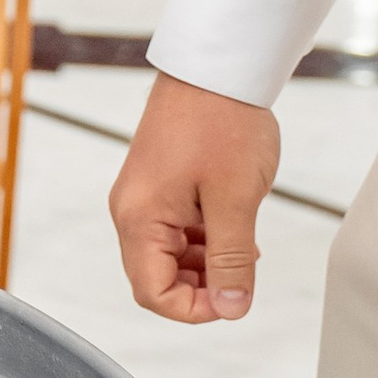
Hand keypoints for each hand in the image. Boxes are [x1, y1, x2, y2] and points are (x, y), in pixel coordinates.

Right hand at [110, 71, 281, 323]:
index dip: (193, 309)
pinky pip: (177, 230)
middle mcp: (132, 211)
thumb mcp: (235, 201)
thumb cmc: (221, 122)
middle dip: (202, 286)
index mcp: (140, 218)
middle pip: (157, 276)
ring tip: (245, 247)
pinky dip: (207, 240)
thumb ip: (232, 260)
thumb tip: (231, 307)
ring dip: (207, 263)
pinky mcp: (160, 184)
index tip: (232, 301)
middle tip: (242, 274)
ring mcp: (144, 197)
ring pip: (170, 255)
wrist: (216, 68)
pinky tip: (236, 229)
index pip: (153, 292)